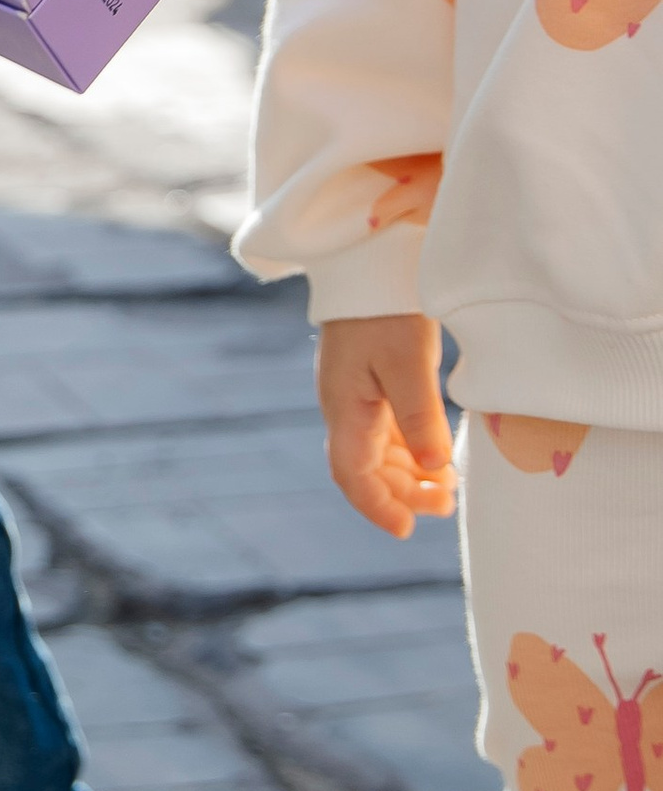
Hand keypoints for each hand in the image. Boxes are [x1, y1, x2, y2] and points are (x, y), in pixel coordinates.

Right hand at [317, 310, 456, 535]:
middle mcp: (344, 407)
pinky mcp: (370, 380)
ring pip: (377, 452)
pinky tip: (435, 454)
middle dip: (402, 495)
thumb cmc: (387, 309)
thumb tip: (436, 470)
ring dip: (408, 475)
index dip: (378, 507)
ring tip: (447, 489)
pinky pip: (386, 430)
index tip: (407, 530)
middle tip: (446, 506)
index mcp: (345, 408)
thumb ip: (421, 418)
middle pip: (366, 469)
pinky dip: (410, 450)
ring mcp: (355, 394)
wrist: (369, 260)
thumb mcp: (409, 362)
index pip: (353, 475)